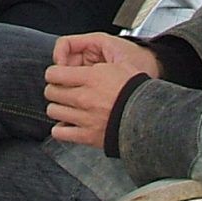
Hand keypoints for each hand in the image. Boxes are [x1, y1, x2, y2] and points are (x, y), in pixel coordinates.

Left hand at [42, 32, 161, 149]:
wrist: (150, 117)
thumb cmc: (137, 91)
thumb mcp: (120, 66)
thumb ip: (97, 65)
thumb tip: (85, 64)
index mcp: (91, 78)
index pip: (54, 73)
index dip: (54, 73)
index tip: (57, 76)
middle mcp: (84, 97)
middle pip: (51, 91)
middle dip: (54, 89)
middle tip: (62, 90)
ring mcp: (84, 118)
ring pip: (53, 111)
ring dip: (57, 108)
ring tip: (66, 107)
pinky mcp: (87, 136)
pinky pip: (60, 132)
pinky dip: (60, 129)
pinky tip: (67, 124)